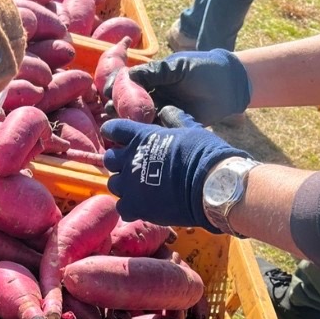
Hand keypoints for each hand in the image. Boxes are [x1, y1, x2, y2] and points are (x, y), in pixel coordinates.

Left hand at [100, 116, 246, 231]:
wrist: (210, 187)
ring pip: (113, 184)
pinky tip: (142, 206)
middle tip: (132, 166)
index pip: (113, 129)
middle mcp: (130, 159)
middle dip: (118, 162)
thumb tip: (167, 111)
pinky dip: (130, 207)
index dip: (113, 133)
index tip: (116, 138)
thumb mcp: (190, 130)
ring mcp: (130, 184)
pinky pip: (122, 207)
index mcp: (141, 137)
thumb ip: (174, 121)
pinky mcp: (134, 206)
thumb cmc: (204, 155)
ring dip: (124, 185)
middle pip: (109, 159)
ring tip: (139, 188)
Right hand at [119, 49, 251, 126]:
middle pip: (131, 104)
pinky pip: (156, 131)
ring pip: (141, 119)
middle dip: (119, 108)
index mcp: (153, 80)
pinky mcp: (173, 125)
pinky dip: (146, 134)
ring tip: (119, 126)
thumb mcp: (178, 67)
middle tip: (110, 112)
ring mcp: (162, 112)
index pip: (129, 84)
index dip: (117, 88)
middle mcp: (154, 96)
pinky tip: (137, 137)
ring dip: (129, 122)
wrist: (229, 85)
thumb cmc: (204, 69)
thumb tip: (128, 75)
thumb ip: (155, 72)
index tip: (107, 92)